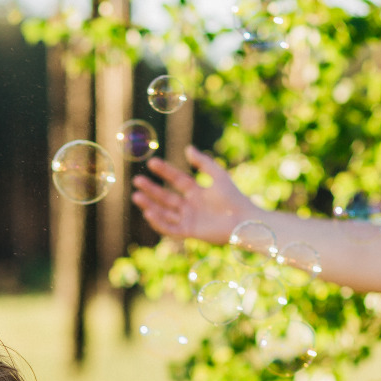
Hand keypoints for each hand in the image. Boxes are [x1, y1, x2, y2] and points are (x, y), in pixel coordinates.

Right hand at [131, 147, 258, 246]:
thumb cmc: (234, 197)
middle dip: (151, 189)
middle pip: (166, 197)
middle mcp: (190, 206)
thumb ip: (203, 162)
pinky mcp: (189, 232)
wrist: (243, 220)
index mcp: (197, 192)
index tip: (151, 163)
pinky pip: (169, 228)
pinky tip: (148, 213)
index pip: (177, 180)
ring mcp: (188, 219)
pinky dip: (158, 221)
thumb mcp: (218, 175)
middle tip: (136, 180)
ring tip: (137, 196)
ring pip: (164, 212)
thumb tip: (188, 148)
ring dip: (150, 205)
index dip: (164, 171)